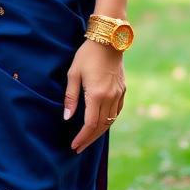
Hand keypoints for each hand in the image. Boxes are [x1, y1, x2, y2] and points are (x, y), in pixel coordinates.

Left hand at [64, 39, 125, 153]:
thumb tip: (67, 118)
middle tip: (79, 147)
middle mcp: (110, 98)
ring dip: (99, 132)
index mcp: (96, 95)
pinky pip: (117, 112)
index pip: (90, 124)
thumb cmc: (87, 55)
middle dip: (89, 139)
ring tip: (88, 138)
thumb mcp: (73, 73)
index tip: (74, 146)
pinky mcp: (122, 91)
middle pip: (100, 126)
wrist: (108, 41)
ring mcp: (118, 95)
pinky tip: (102, 124)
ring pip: (110, 121)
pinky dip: (109, 121)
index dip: (82, 137)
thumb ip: (70, 96)